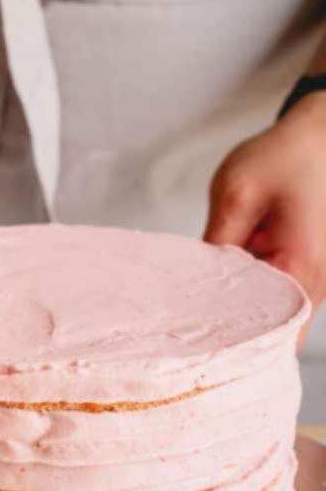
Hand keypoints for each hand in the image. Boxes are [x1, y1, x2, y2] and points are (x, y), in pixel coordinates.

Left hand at [205, 94, 325, 341]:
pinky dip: (244, 300)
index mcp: (300, 268)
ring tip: (187, 320)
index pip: (266, 335)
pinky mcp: (301, 274)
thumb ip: (217, 243)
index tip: (190, 355)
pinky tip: (211, 292)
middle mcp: (315, 285)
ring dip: (234, 319)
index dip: (229, 350)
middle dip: (227, 339)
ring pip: (269, 320)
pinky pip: (272, 300)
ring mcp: (312, 282)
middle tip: (178, 342)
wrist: (323, 135)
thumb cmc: (284, 158)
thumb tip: (192, 288)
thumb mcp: (236, 193)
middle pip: (268, 335)